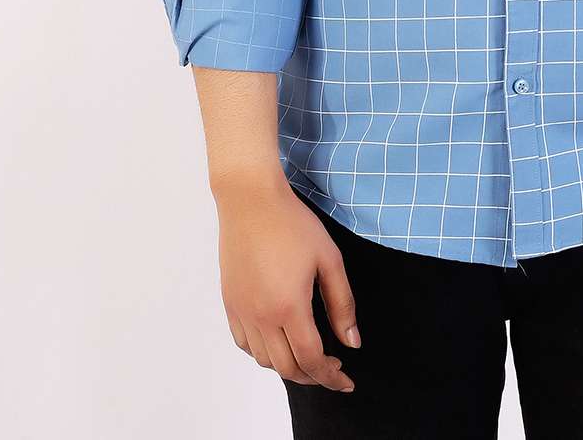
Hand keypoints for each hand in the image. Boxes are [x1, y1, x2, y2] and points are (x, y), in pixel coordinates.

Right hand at [214, 174, 358, 391]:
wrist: (251, 201)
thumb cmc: (293, 224)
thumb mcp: (329, 259)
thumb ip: (342, 304)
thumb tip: (351, 342)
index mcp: (289, 307)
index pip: (311, 359)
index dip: (331, 377)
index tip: (346, 381)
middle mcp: (261, 317)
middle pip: (287, 368)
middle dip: (313, 376)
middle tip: (332, 369)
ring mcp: (242, 312)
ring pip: (264, 360)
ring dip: (288, 367)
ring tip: (308, 355)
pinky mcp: (230, 303)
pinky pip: (244, 344)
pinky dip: (263, 353)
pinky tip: (279, 342)